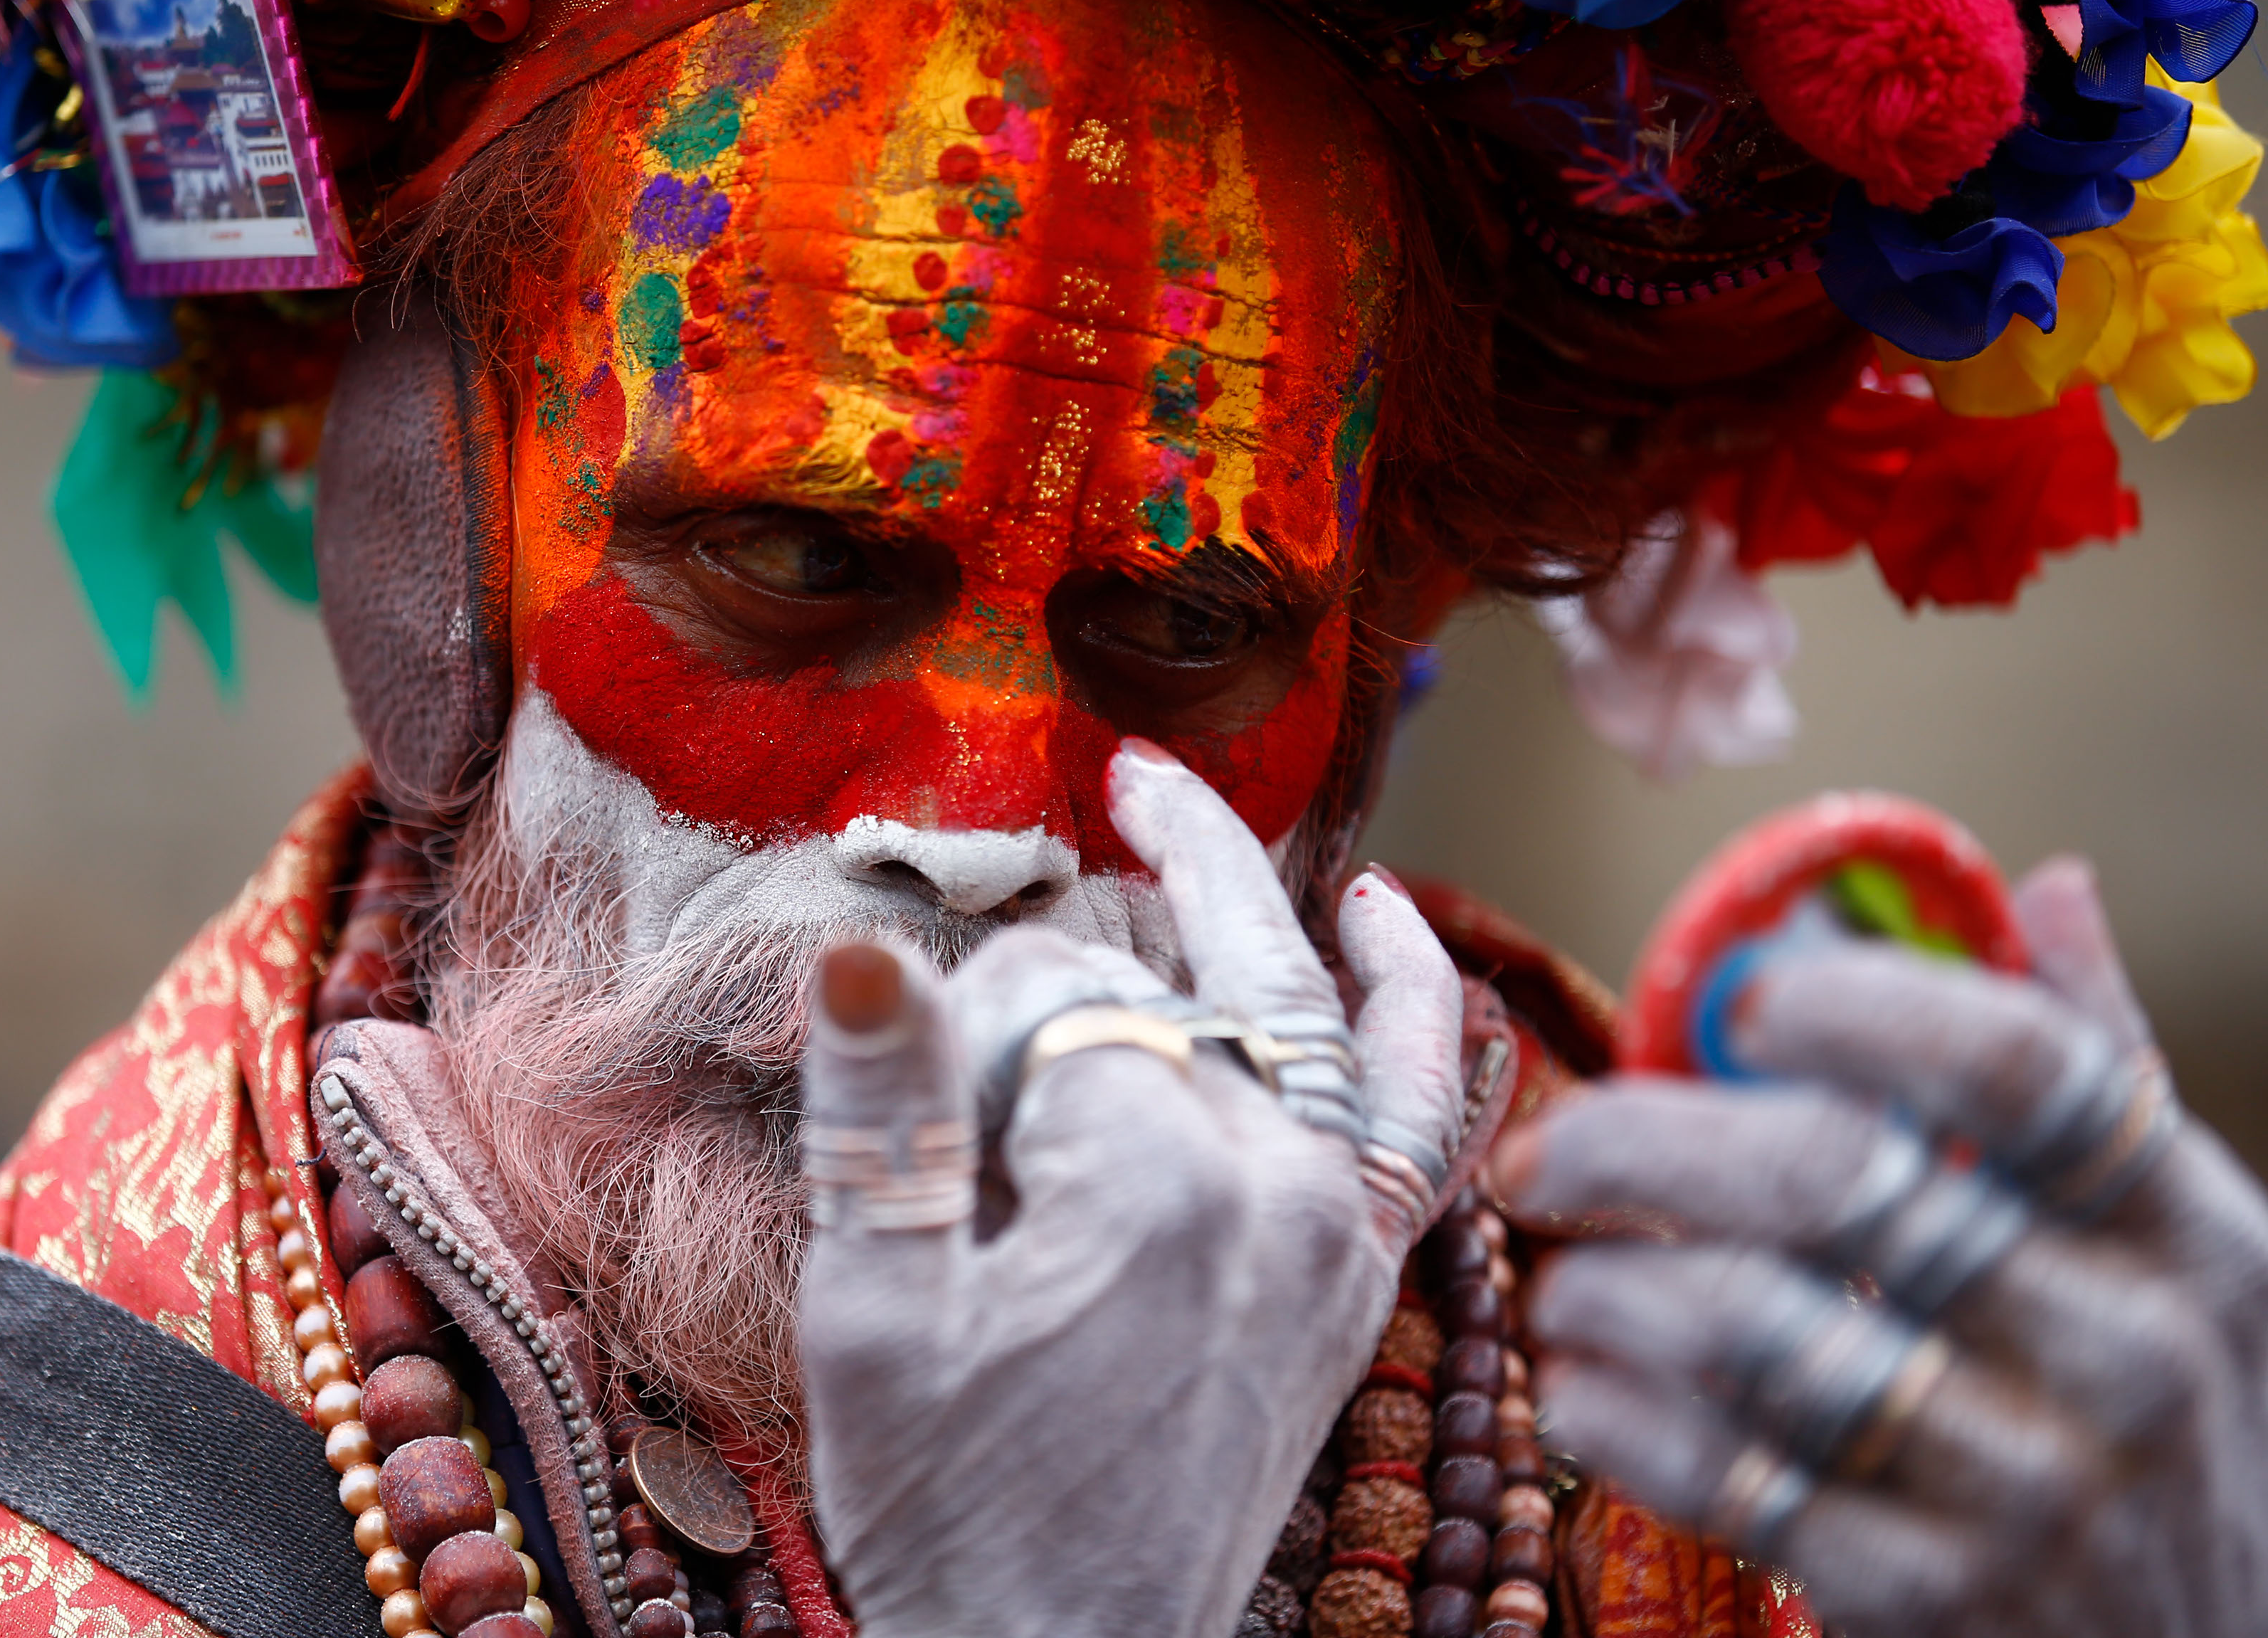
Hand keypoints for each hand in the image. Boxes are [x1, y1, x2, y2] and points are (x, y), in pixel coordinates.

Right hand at [796, 742, 1465, 1637]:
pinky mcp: (1352, 1288)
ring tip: (1225, 819)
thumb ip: (884, 1120)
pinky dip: (1422, 1017)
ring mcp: (1332, 1239)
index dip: (973, 1003)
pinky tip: (1398, 939)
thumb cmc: (953, 1510)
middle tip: (1122, 778)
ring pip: (1319, 1017)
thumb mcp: (873, 1320)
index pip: (1060, 1001)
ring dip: (1278, 908)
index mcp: (1151, 1185)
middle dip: (1149, 881)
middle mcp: (1273, 1192)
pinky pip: (1419, 1120)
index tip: (910, 1049)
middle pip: (1203, 982)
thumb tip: (865, 945)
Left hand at [1497, 857, 2267, 1637]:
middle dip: (1643, 1141)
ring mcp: (2030, 1488)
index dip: (1857, 1008)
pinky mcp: (1935, 1601)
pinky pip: (1735, 1483)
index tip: (1736, 1003)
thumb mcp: (2189, 1251)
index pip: (2017, 1064)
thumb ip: (2103, 1071)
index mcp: (2185, 1229)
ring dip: (1609, 1287)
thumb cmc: (2171, 1423)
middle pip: (1836, 1178)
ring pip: (1758, 1330)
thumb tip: (2047, 885)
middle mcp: (2122, 1350)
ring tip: (1558, 1279)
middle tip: (1544, 1148)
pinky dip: (1624, 1420)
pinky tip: (1583, 1389)